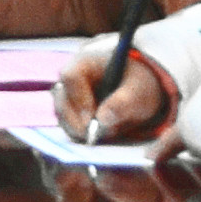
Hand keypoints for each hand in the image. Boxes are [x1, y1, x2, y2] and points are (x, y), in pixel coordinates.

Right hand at [52, 52, 175, 153]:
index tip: (91, 120)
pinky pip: (68, 128)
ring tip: (107, 134)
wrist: (138, 92)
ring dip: (80, 131)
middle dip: (76, 122)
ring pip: (63, 118)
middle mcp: (70, 79)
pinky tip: (101, 137)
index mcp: (85, 63)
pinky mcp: (69, 115)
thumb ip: (123, 102)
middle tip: (94, 138)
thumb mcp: (138, 90)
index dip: (79, 99)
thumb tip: (102, 120)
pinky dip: (82, 136)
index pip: (71, 77)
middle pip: (62, 101)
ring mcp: (66, 98)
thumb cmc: (138, 83)